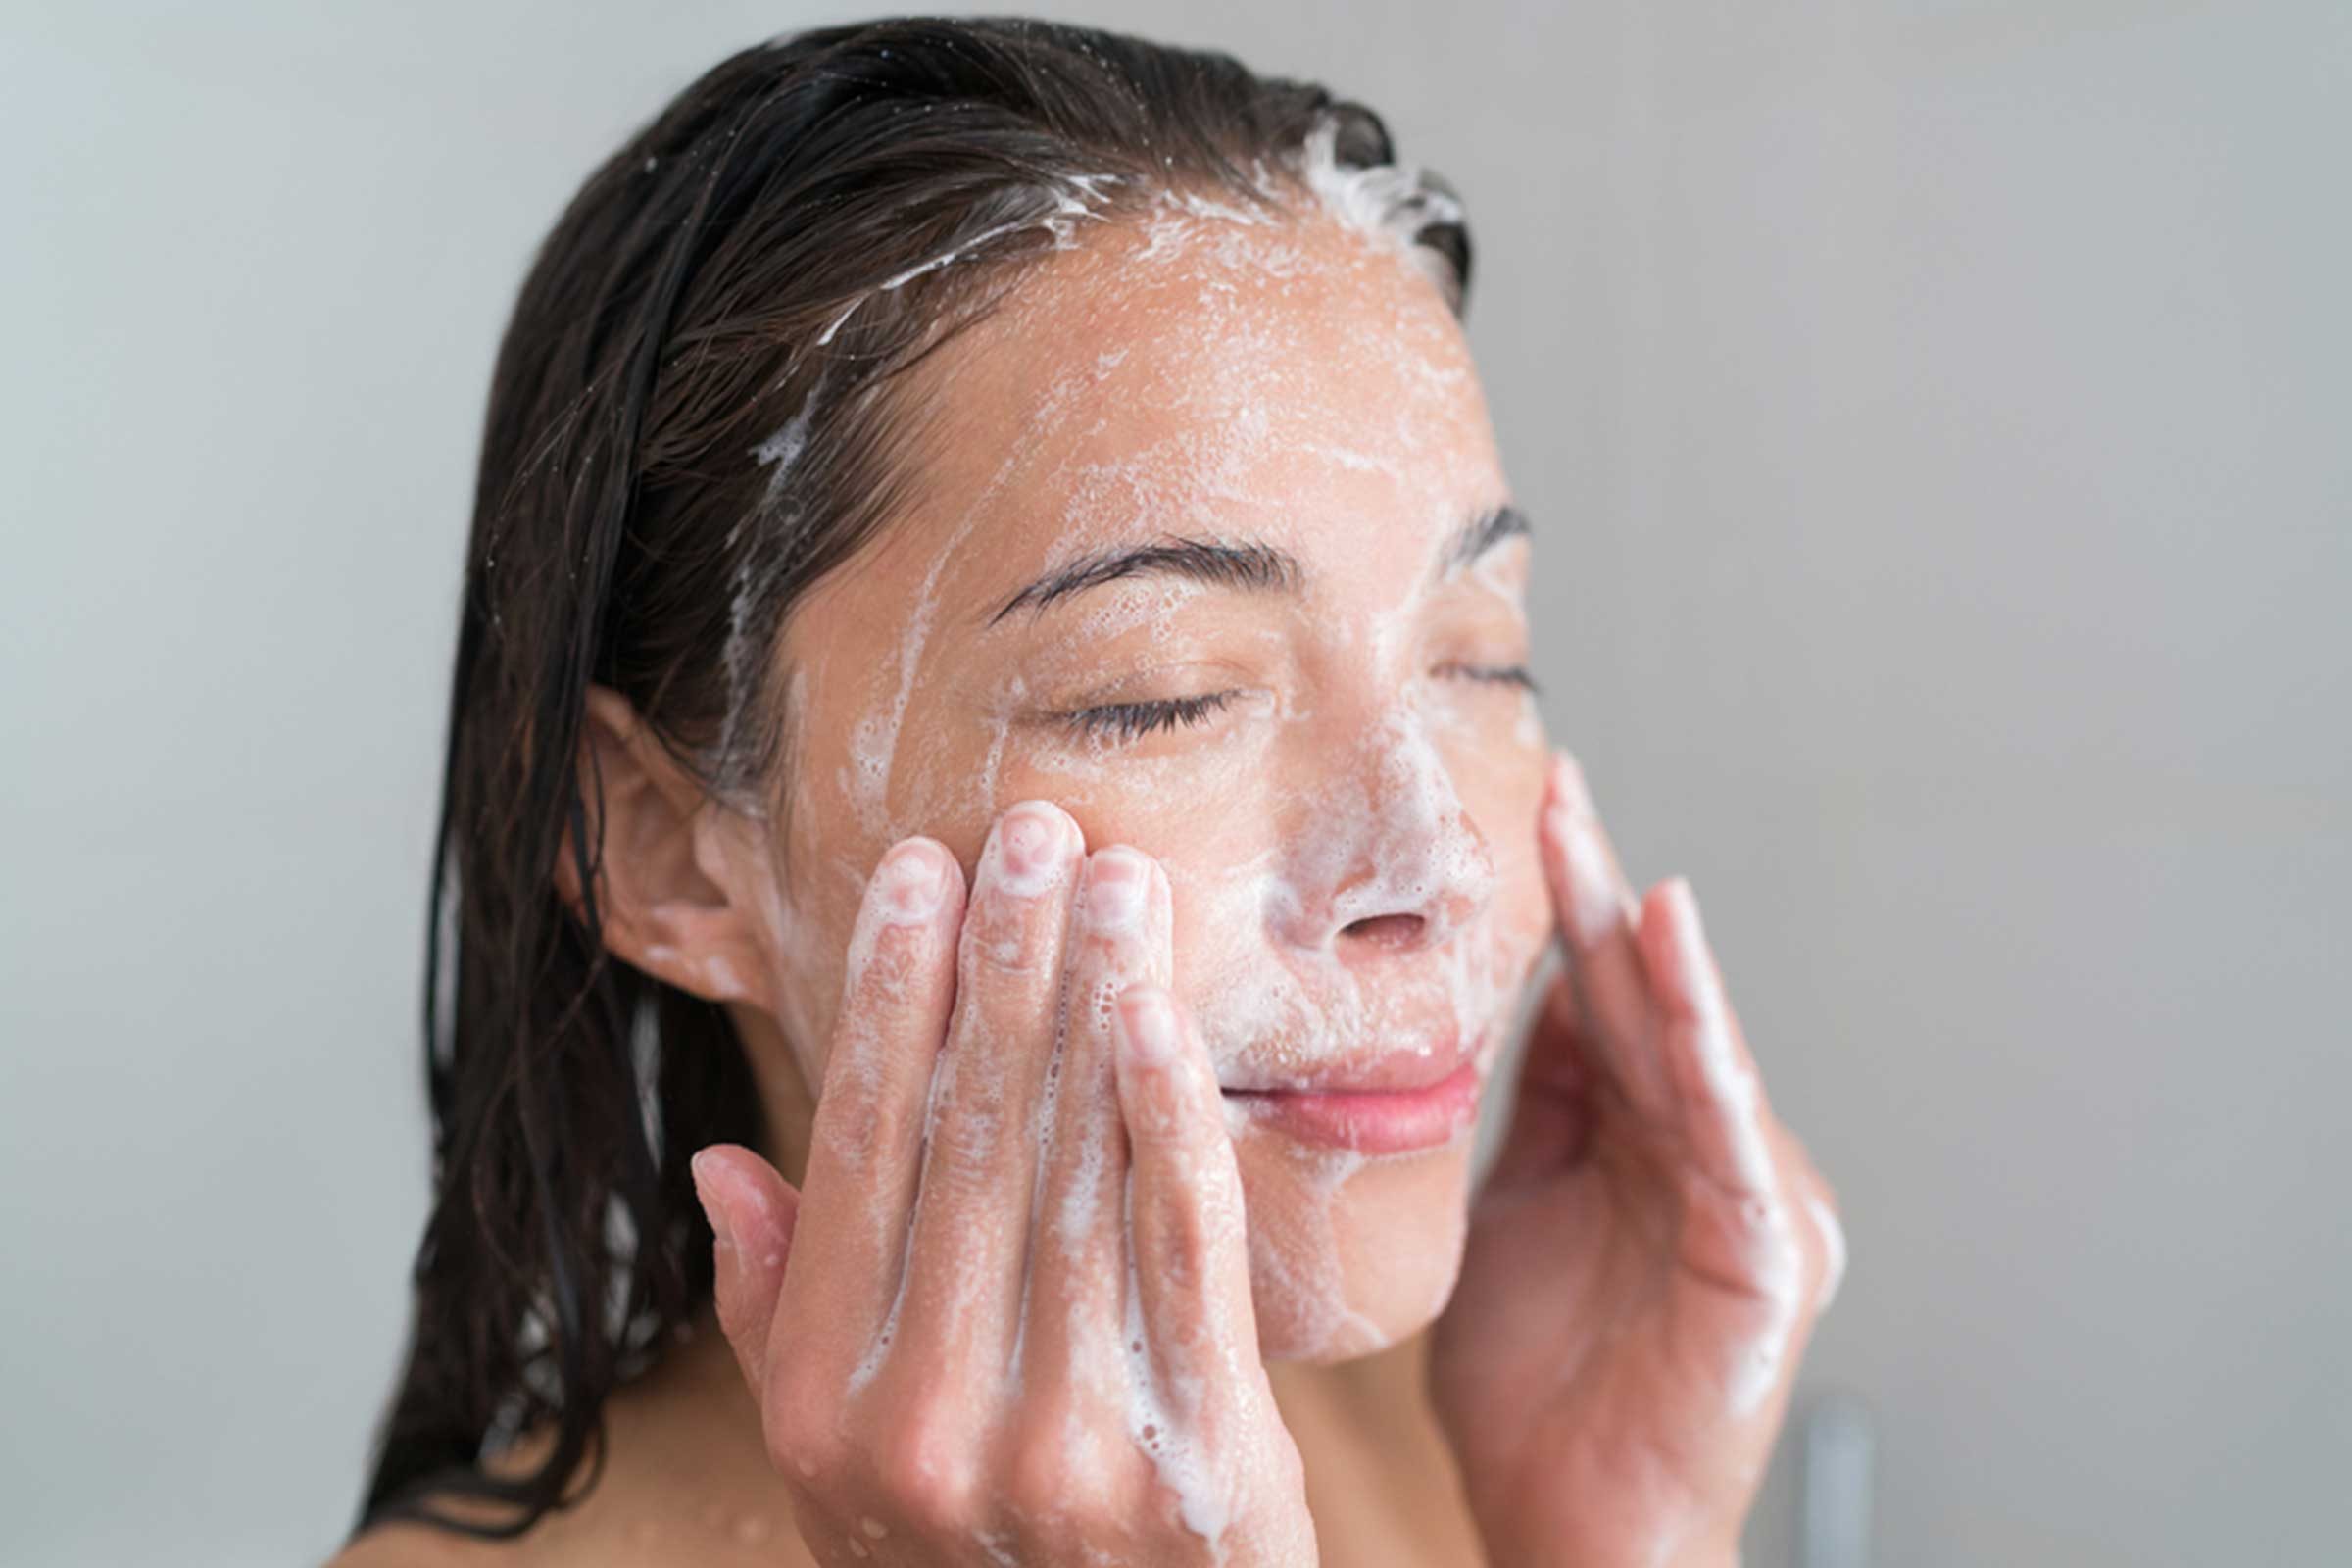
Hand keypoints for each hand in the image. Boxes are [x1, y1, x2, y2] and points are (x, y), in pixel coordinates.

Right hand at [689, 804, 1317, 1565]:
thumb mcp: (839, 1473)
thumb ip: (781, 1320)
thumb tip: (726, 1169)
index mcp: (827, 1404)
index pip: (858, 1156)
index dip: (888, 1002)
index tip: (918, 877)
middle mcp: (928, 1419)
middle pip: (970, 1140)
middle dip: (1002, 968)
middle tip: (1030, 831)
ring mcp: (1063, 1443)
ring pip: (1077, 1173)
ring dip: (1093, 1006)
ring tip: (1113, 882)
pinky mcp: (1198, 1458)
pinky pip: (1185, 1253)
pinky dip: (1174, 1123)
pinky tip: (1164, 1016)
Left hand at [1429, 752, 1845, 1567]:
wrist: (1573, 1529)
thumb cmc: (1536, 1396)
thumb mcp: (1504, 1215)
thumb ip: (1523, 1115)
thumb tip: (1507, 1004)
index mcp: (1631, 1141)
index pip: (1591, 1002)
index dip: (1559, 909)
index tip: (1520, 811)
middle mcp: (1696, 1151)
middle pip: (1638, 1002)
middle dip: (1593, 896)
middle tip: (1551, 788)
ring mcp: (1741, 1194)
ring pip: (1687, 1046)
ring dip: (1648, 947)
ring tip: (1600, 849)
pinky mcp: (1768, 1248)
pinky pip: (1727, 1126)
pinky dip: (1705, 1037)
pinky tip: (1673, 953)